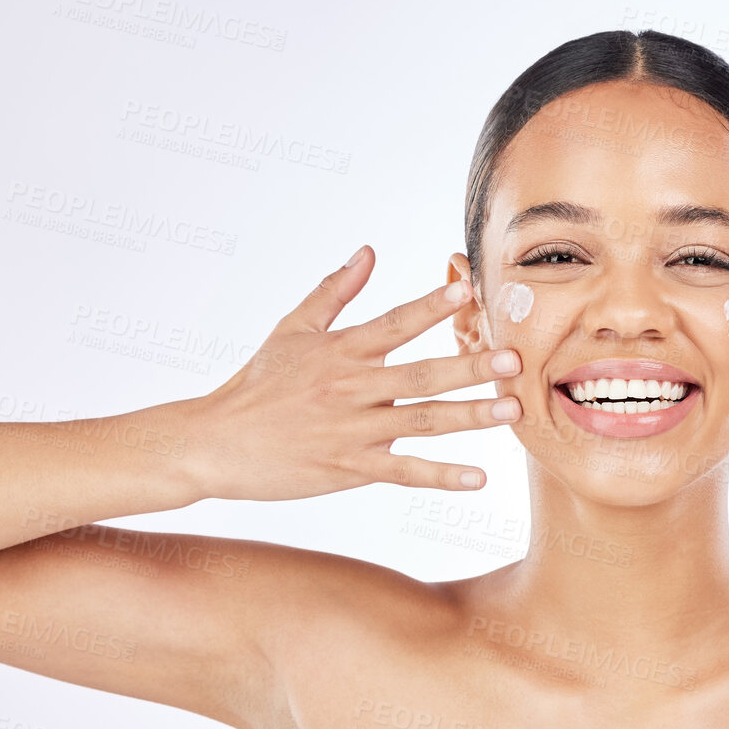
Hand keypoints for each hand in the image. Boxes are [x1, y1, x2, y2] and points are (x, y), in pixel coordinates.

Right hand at [182, 246, 523, 500]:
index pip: (394, 323)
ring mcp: (351, 430)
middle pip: (420, 375)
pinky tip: (478, 477)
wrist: (216, 440)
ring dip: (469, 417)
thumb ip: (334, 290)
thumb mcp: (292, 328)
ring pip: (420, 422)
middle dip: (468, 367)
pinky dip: (440, 475)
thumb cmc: (257, 383)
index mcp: (340, 350)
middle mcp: (350, 387)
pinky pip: (402, 471)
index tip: (468, 293)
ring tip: (510, 410)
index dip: (431, 308)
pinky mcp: (348, 467)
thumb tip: (367, 250)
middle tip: (512, 360)